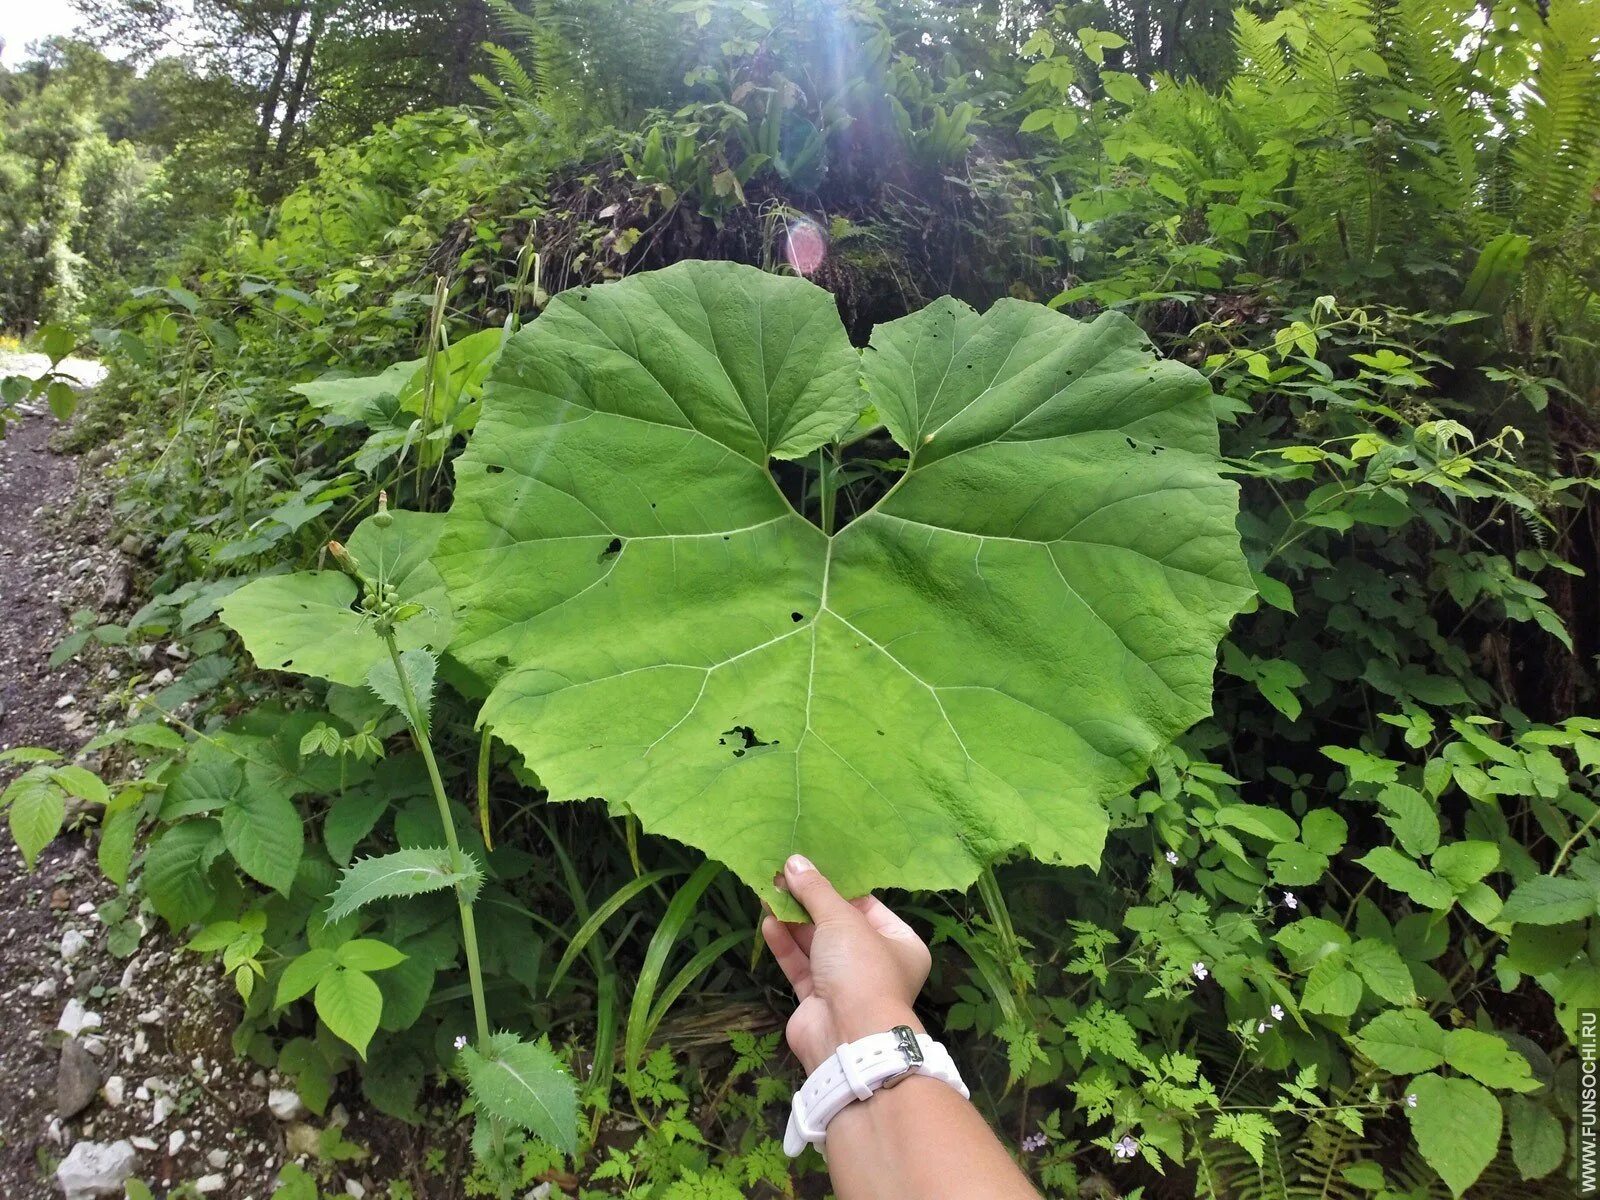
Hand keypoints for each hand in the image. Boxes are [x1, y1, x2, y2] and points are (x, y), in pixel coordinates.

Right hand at [761, 854, 932, 1074]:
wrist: (848, 1036)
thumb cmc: (861, 968)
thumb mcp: (841, 918)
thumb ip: (816, 890)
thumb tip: (794, 862)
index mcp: (900, 943)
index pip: (868, 906)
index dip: (839, 887)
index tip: (812, 867)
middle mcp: (876, 963)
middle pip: (839, 924)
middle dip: (810, 902)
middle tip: (783, 876)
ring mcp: (846, 983)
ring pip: (817, 945)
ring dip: (793, 921)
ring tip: (769, 892)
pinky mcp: (819, 999)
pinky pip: (801, 965)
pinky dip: (786, 945)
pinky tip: (768, 922)